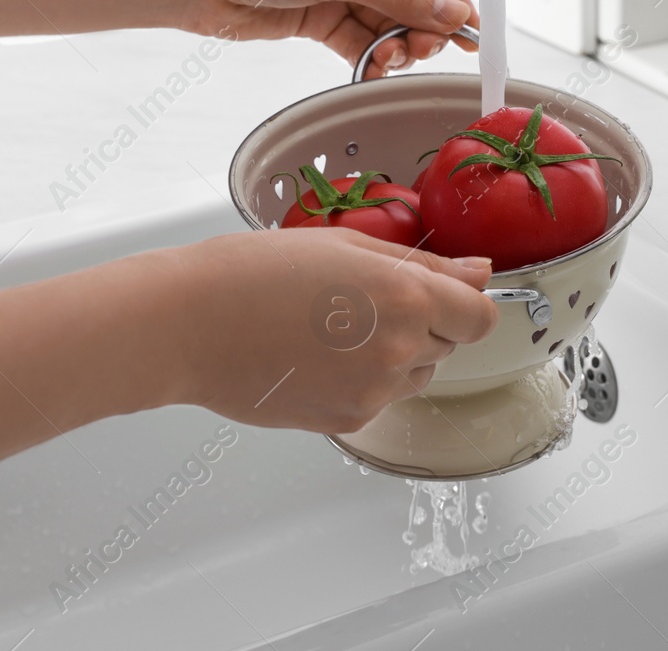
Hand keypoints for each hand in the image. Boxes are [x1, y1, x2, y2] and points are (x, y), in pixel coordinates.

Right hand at [0, 228, 496, 496]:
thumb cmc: (254, 271)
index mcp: (406, 294)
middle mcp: (399, 347)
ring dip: (392, 354)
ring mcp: (374, 391)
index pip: (481, 316)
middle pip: (447, 345)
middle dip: (421, 324)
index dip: (463, 303)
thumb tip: (480, 273)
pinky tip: (312, 356)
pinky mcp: (346, 420)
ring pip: (413, 375)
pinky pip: (378, 400)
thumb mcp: (346, 246)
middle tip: (359, 302)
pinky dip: (360, 381)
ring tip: (329, 329)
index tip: (438, 292)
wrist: (186, 324)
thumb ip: (424, 264)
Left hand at [172, 0, 477, 78]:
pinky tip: (372, 69)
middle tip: (422, 52)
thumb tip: (454, 15)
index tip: (473, 31)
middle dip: (420, 27)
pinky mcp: (317, 17)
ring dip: (394, 47)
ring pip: (385, 24)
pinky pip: (359, 41)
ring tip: (390, 61)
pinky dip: (369, 58)